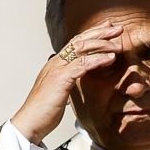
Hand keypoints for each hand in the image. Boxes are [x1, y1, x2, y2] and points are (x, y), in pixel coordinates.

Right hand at [11, 22, 122, 143]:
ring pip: (81, 48)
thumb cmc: (45, 110)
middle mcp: (56, 62)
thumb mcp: (60, 90)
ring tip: (118, 44)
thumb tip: (75, 77)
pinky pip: (82, 65)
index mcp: (56, 64)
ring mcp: (57, 69)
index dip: (92, 34)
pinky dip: (98, 59)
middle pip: (80, 40)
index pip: (75, 42)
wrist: (30, 122)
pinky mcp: (60, 79)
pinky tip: (110, 58)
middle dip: (100, 32)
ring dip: (102, 44)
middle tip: (118, 27)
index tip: (107, 28)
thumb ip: (68, 80)